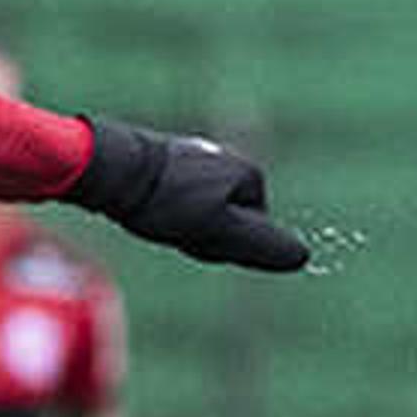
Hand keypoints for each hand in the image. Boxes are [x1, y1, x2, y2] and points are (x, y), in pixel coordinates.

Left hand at [75, 120, 306, 271]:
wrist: (113, 168)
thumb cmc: (165, 200)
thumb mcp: (217, 230)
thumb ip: (259, 244)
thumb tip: (303, 257)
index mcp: (248, 174)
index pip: (252, 232)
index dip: (221, 245)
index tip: (195, 234)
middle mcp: (228, 161)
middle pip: (225, 222)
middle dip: (202, 234)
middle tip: (173, 226)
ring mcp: (198, 159)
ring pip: (199, 212)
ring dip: (180, 224)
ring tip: (157, 215)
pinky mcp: (169, 161)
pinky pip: (175, 199)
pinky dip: (163, 210)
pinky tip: (145, 205)